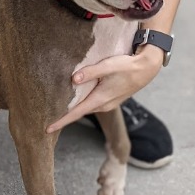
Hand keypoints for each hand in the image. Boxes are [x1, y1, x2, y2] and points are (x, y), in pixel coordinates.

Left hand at [46, 48, 162, 133]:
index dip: (61, 121)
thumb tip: (73, 80)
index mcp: (100, 99)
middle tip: (47, 116)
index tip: (47, 128)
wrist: (147, 69)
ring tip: (59, 107)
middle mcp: (103, 105)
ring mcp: (108, 103)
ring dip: (74, 108)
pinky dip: (83, 102)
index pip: (76, 113)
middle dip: (64, 115)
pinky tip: (77, 96)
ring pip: (87, 107)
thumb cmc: (127, 66)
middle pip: (79, 112)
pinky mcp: (111, 99)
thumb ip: (90, 72)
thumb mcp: (108, 66)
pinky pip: (93, 103)